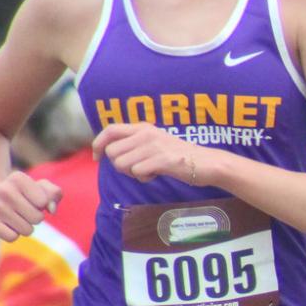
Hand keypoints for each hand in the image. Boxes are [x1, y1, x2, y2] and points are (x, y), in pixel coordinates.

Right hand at [0, 170, 62, 240]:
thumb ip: (54, 193)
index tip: (31, 199)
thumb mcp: (42, 188)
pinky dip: (13, 234)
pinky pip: (12, 237)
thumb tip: (52, 209)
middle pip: (37, 218)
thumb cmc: (24, 195)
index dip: (42, 204)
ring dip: (25, 227)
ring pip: (27, 230)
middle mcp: (3, 190)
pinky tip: (5, 224)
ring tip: (14, 217)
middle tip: (23, 211)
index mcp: (17, 178)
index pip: (44, 201)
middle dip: (35, 217)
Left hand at [93, 123, 208, 185]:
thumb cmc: (180, 155)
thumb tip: (110, 151)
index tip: (97, 157)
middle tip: (136, 168)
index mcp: (143, 128)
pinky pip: (137, 172)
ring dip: (131, 173)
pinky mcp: (162, 160)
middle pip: (112, 152)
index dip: (98, 144)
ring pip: (121, 163)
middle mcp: (146, 134)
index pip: (110, 130)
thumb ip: (135, 143)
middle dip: (119, 165)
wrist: (207, 163)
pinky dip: (144, 178)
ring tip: (148, 171)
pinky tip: (156, 174)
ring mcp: (154, 146)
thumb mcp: (155, 142)